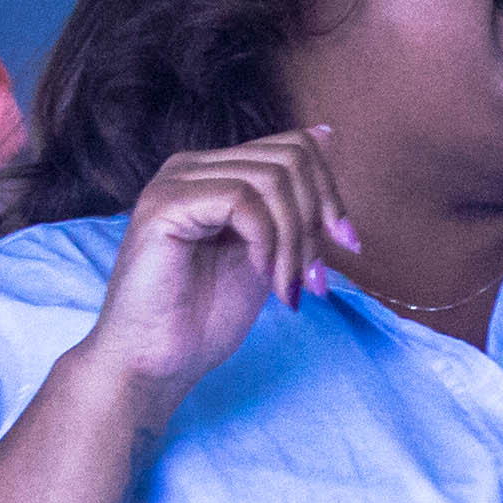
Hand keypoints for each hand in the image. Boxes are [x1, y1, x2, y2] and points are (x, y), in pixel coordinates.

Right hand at [80, 128, 356, 407]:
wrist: (154, 365)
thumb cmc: (204, 318)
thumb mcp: (268, 251)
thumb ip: (292, 204)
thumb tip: (329, 138)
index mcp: (215, 172)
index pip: (293, 147)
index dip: (330, 192)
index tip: (347, 244)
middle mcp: (192, 167)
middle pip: (290, 158)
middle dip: (316, 220)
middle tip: (313, 278)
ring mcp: (175, 182)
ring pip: (272, 179)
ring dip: (295, 240)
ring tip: (289, 287)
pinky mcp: (164, 205)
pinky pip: (241, 200)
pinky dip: (267, 241)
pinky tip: (262, 276)